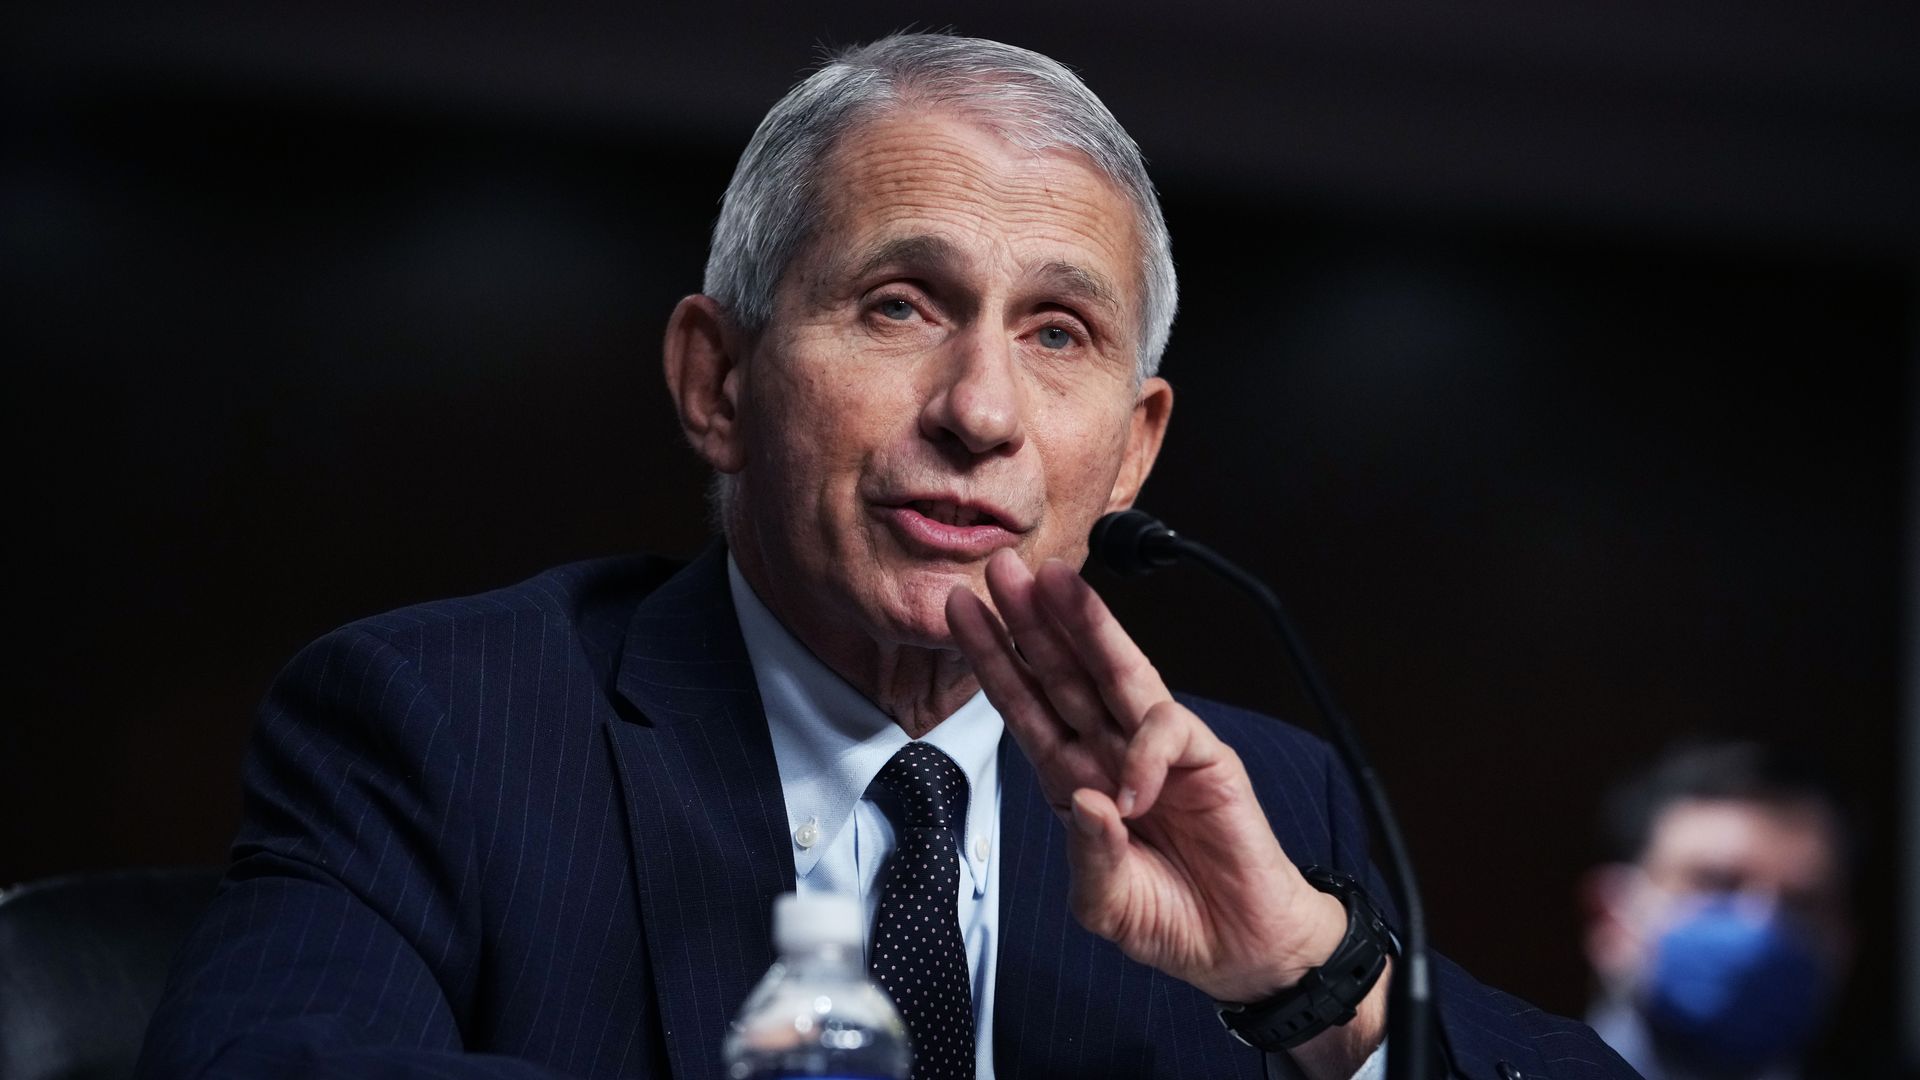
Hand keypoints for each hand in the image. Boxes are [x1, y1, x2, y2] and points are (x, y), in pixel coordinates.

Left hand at [946, 550, 1349, 1002]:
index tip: (961, 614)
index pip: (1024, 705)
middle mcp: (1109, 752)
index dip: (993, 660)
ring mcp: (1156, 752)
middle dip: (1030, 619)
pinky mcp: (1206, 759)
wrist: (1240, 945)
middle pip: (1063, 672)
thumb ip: (1090, 857)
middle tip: (1002, 569)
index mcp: (1073, 777)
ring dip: (1087, 626)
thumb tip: (1086, 802)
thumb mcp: (1106, 904)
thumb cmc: (1170, 919)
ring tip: (1057, 584)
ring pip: (1117, 673)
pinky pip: (1167, 734)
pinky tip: (1132, 792)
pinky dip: (1145, 754)